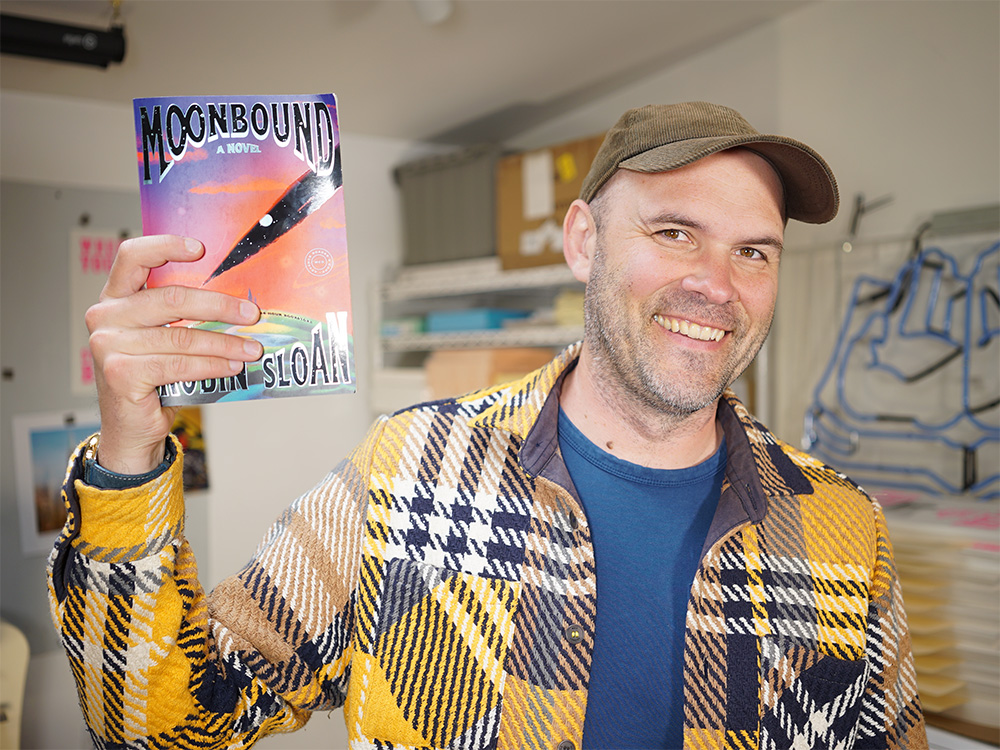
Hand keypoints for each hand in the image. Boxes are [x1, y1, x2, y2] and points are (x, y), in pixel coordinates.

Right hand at [86, 235, 262, 474]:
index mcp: (114, 297)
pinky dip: (212, 365)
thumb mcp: (163, 335)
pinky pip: (179, 364)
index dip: (166, 246)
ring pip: (181, 336)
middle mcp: (104, 316)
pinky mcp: (120, 373)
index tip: (202, 249)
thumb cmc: (152, 375)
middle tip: (251, 314)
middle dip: (219, 306)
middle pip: (170, 298)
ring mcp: (108, 345)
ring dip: (224, 342)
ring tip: (251, 348)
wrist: (132, 425)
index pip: (132, 256)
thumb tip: (239, 301)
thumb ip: (182, 314)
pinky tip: (232, 366)